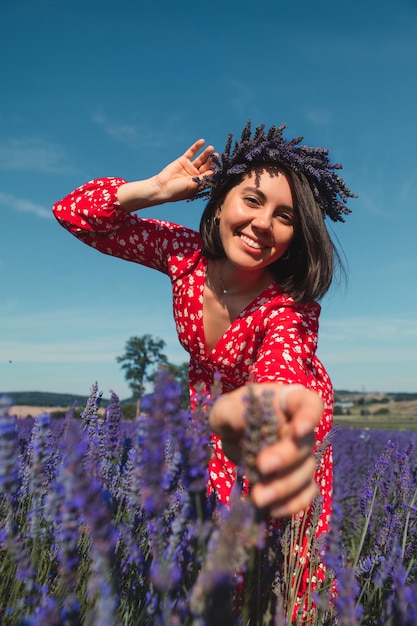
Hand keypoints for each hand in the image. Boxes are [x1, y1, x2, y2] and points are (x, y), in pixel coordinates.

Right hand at [153, 139, 214, 202]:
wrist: (162, 188)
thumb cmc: (178, 191)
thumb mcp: (192, 185)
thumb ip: (203, 178)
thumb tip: (214, 172)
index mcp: (200, 183)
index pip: (210, 175)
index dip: (215, 171)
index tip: (221, 166)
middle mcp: (196, 175)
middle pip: (206, 166)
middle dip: (212, 161)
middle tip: (217, 155)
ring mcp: (190, 167)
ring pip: (200, 159)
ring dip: (206, 153)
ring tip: (211, 148)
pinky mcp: (183, 161)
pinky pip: (191, 152)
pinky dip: (196, 147)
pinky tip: (202, 141)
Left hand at [209, 383, 322, 517]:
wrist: (234, 433)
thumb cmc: (233, 413)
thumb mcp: (226, 408)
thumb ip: (234, 412)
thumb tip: (249, 424)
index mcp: (289, 403)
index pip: (310, 405)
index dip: (308, 417)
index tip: (296, 431)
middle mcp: (301, 429)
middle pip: (306, 443)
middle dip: (286, 457)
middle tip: (262, 466)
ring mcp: (302, 455)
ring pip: (306, 472)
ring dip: (284, 486)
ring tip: (258, 497)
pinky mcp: (297, 478)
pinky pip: (305, 494)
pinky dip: (292, 504)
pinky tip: (271, 510)